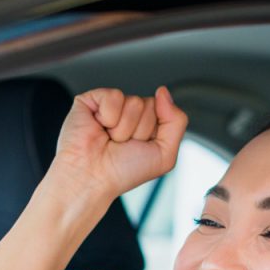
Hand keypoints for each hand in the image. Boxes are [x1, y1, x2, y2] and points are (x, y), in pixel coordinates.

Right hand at [46, 87, 187, 204]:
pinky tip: (99, 128)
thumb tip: (164, 92)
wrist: (92, 177)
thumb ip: (177, 121)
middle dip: (139, 130)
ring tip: (109, 139)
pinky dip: (109, 116)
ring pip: (134, 102)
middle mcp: (128, 115)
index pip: (164, 110)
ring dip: (123, 128)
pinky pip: (115, 96)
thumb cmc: (122, 172)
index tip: (138, 148)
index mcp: (146, 126)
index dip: (153, 132)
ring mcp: (110, 106)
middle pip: (149, 105)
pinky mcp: (92, 100)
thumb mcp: (165, 155)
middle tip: (121, 145)